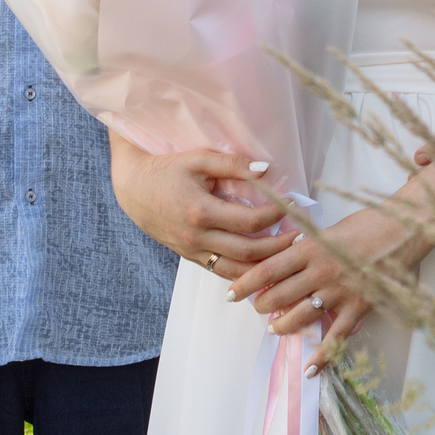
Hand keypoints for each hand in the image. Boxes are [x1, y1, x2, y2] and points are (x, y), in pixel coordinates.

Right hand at [111, 140, 291, 266]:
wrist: (132, 189)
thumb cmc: (166, 170)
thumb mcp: (198, 159)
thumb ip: (232, 164)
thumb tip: (266, 170)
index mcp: (202, 212)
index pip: (251, 222)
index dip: (276, 214)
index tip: (292, 203)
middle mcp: (198, 237)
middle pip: (249, 252)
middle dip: (280, 246)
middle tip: (302, 236)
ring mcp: (193, 251)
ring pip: (236, 271)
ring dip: (265, 267)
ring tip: (288, 256)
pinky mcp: (190, 257)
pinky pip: (222, 272)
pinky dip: (244, 275)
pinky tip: (264, 270)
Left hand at [226, 207, 425, 363]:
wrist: (408, 227)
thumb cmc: (371, 222)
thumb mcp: (331, 228)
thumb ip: (308, 244)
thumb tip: (287, 255)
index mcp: (311, 247)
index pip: (267, 269)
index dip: (245, 283)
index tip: (231, 293)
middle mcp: (321, 270)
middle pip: (278, 295)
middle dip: (261, 306)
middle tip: (257, 309)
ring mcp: (340, 291)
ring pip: (300, 317)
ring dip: (282, 326)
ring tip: (274, 328)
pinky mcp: (360, 307)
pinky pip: (336, 337)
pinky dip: (321, 356)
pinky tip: (308, 369)